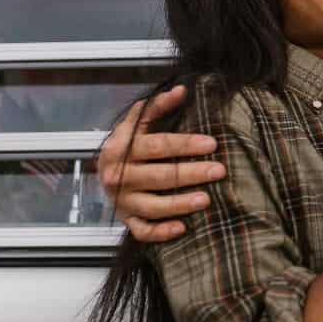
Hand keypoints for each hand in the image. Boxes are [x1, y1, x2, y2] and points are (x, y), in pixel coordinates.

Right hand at [98, 84, 224, 242]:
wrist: (103, 172)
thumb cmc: (127, 145)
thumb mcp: (136, 122)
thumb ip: (156, 106)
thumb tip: (181, 89)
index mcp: (121, 149)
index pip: (157, 145)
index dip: (185, 144)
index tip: (212, 143)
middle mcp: (119, 176)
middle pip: (159, 176)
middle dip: (191, 173)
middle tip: (219, 170)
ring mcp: (122, 201)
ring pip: (152, 206)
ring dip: (179, 204)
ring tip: (206, 199)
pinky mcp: (127, 220)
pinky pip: (143, 231)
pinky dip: (162, 232)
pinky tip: (183, 227)